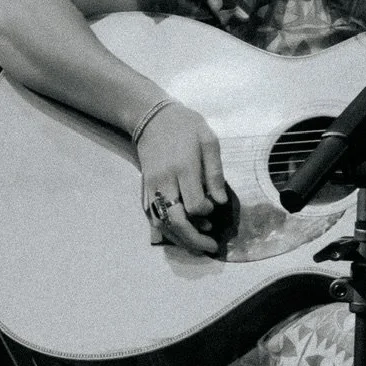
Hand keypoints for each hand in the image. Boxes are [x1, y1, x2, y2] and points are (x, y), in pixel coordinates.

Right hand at [137, 104, 228, 254]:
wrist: (152, 118)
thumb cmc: (186, 126)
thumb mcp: (208, 140)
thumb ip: (215, 172)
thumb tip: (220, 202)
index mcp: (183, 168)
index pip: (194, 205)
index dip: (206, 213)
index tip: (214, 207)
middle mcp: (164, 181)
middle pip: (176, 220)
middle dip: (194, 239)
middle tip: (211, 247)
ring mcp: (151, 187)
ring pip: (162, 224)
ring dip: (180, 239)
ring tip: (198, 245)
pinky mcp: (145, 190)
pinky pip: (153, 217)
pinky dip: (167, 231)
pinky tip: (181, 235)